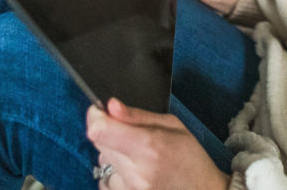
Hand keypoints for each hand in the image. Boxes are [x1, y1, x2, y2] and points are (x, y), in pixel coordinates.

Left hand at [86, 97, 229, 189]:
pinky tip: (135, 172)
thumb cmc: (190, 158)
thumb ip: (137, 116)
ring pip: (102, 160)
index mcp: (149, 146)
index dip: (96, 116)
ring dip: (113, 154)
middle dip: (108, 132)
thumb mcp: (172, 125)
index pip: (101, 131)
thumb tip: (111, 105)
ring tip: (138, 157)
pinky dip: (116, 172)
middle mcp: (136, 171)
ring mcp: (129, 189)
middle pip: (99, 143)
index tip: (100, 111)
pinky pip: (106, 179)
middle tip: (130, 134)